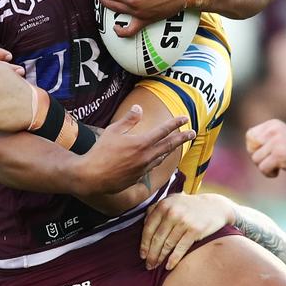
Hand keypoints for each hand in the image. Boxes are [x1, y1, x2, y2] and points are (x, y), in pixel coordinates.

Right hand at [75, 105, 193, 194]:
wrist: (92, 177)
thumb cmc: (100, 152)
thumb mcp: (113, 131)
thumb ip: (128, 120)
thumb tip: (139, 108)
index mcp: (141, 143)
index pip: (164, 130)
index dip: (176, 123)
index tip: (185, 118)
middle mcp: (146, 156)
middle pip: (169, 145)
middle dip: (182, 138)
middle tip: (193, 133)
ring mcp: (143, 168)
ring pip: (162, 156)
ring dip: (171, 149)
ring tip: (177, 144)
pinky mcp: (138, 177)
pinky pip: (153, 166)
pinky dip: (158, 159)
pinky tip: (159, 157)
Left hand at [140, 193, 234, 270]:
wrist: (215, 206)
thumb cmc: (190, 206)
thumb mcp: (172, 201)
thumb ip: (157, 209)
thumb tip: (143, 224)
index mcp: (163, 205)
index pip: (148, 228)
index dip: (144, 244)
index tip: (142, 255)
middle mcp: (172, 212)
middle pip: (157, 238)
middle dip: (151, 254)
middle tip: (148, 265)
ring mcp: (184, 221)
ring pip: (167, 245)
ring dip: (160, 258)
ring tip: (156, 266)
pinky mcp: (195, 230)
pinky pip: (180, 248)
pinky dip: (173, 259)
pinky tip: (168, 266)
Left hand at [245, 119, 285, 176]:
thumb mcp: (280, 136)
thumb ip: (265, 138)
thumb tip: (249, 149)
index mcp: (272, 125)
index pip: (249, 136)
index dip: (253, 147)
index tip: (265, 152)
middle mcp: (273, 131)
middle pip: (251, 149)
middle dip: (259, 158)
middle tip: (271, 160)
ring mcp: (276, 143)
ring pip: (256, 160)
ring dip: (265, 167)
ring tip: (277, 165)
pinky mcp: (279, 156)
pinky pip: (263, 168)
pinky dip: (269, 173)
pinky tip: (279, 171)